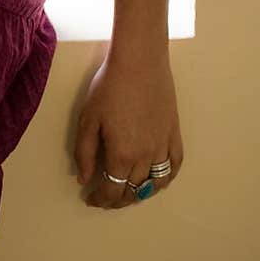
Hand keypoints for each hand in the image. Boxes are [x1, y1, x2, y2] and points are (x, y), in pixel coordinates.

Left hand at [72, 48, 183, 208]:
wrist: (140, 61)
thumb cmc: (109, 86)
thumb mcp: (88, 119)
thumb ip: (85, 152)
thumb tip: (84, 178)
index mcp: (122, 154)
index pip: (112, 190)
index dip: (100, 199)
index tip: (91, 199)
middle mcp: (145, 157)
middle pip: (133, 190)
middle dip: (118, 199)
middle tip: (106, 198)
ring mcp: (163, 146)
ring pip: (155, 183)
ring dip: (141, 194)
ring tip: (129, 193)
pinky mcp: (174, 134)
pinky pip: (174, 166)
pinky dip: (166, 179)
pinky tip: (157, 180)